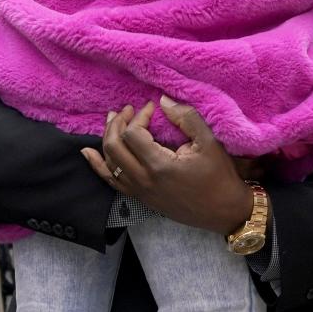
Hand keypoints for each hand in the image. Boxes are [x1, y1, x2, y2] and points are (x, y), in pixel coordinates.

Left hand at [81, 97, 254, 235]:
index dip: (138, 116)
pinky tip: (88, 153)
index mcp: (160, 166)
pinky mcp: (140, 198)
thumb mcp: (209, 142)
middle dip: (117, 123)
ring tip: (112, 120)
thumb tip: (163, 100)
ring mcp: (139, 192)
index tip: (151, 107)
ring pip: (109, 163)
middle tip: (126, 109)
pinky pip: (111, 181)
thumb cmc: (220, 176)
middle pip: (114, 147)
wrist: (224, 211)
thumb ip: (186, 118)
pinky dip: (97, 165)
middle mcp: (144, 181)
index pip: (133, 134)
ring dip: (107, 138)